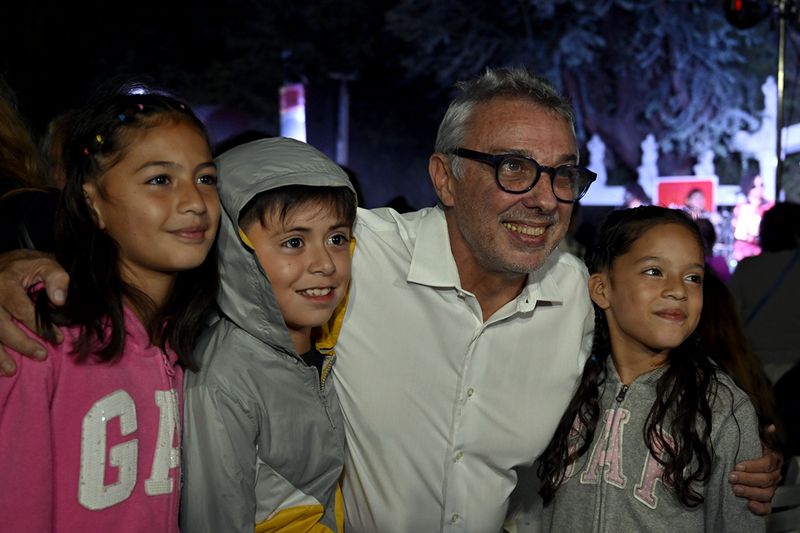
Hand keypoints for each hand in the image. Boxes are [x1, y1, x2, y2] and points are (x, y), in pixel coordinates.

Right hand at [0, 249, 68, 375]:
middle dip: (21, 344)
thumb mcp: (43, 262)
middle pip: (2, 326)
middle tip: (41, 355)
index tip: (57, 338)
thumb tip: (60, 300)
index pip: (22, 310)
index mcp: (5, 284)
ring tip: (11, 371)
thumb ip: (56, 278)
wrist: (1, 262)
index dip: (40, 326)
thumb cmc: (24, 265)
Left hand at [729, 429, 782, 514]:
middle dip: (747, 479)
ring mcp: (770, 488)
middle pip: (765, 480)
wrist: (748, 462)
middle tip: (732, 478)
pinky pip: (767, 507)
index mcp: (773, 460)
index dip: (752, 466)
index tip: (738, 466)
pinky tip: (750, 505)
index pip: (766, 464)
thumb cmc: (751, 450)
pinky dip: (760, 508)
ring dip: (750, 492)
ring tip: (736, 490)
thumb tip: (771, 426)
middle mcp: (774, 475)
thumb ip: (762, 433)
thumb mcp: (755, 439)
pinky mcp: (765, 499)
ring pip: (766, 494)